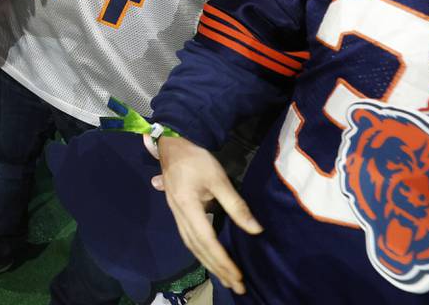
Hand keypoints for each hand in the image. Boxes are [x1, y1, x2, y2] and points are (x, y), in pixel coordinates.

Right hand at [157, 135, 261, 295]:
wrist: (172, 143)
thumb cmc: (196, 158)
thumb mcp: (219, 178)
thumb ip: (236, 205)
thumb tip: (255, 230)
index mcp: (188, 207)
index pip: (207, 240)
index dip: (223, 260)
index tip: (238, 275)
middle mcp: (179, 215)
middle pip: (198, 248)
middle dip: (217, 268)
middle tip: (236, 285)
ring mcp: (176, 214)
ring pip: (191, 246)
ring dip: (208, 264)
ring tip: (225, 278)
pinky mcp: (178, 212)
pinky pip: (189, 239)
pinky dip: (201, 253)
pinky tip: (210, 259)